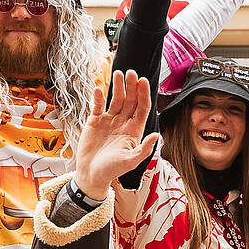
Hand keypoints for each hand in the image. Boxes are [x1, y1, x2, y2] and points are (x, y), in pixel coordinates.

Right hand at [75, 70, 156, 197]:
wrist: (91, 175)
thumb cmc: (112, 171)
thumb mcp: (130, 162)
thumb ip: (144, 149)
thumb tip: (157, 136)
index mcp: (134, 131)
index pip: (142, 108)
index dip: (143, 94)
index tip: (143, 81)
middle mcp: (123, 123)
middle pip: (130, 100)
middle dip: (131, 86)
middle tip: (131, 72)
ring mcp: (109, 121)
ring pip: (115, 100)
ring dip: (117, 87)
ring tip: (117, 73)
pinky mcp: (95, 121)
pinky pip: (98, 106)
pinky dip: (98, 97)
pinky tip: (99, 89)